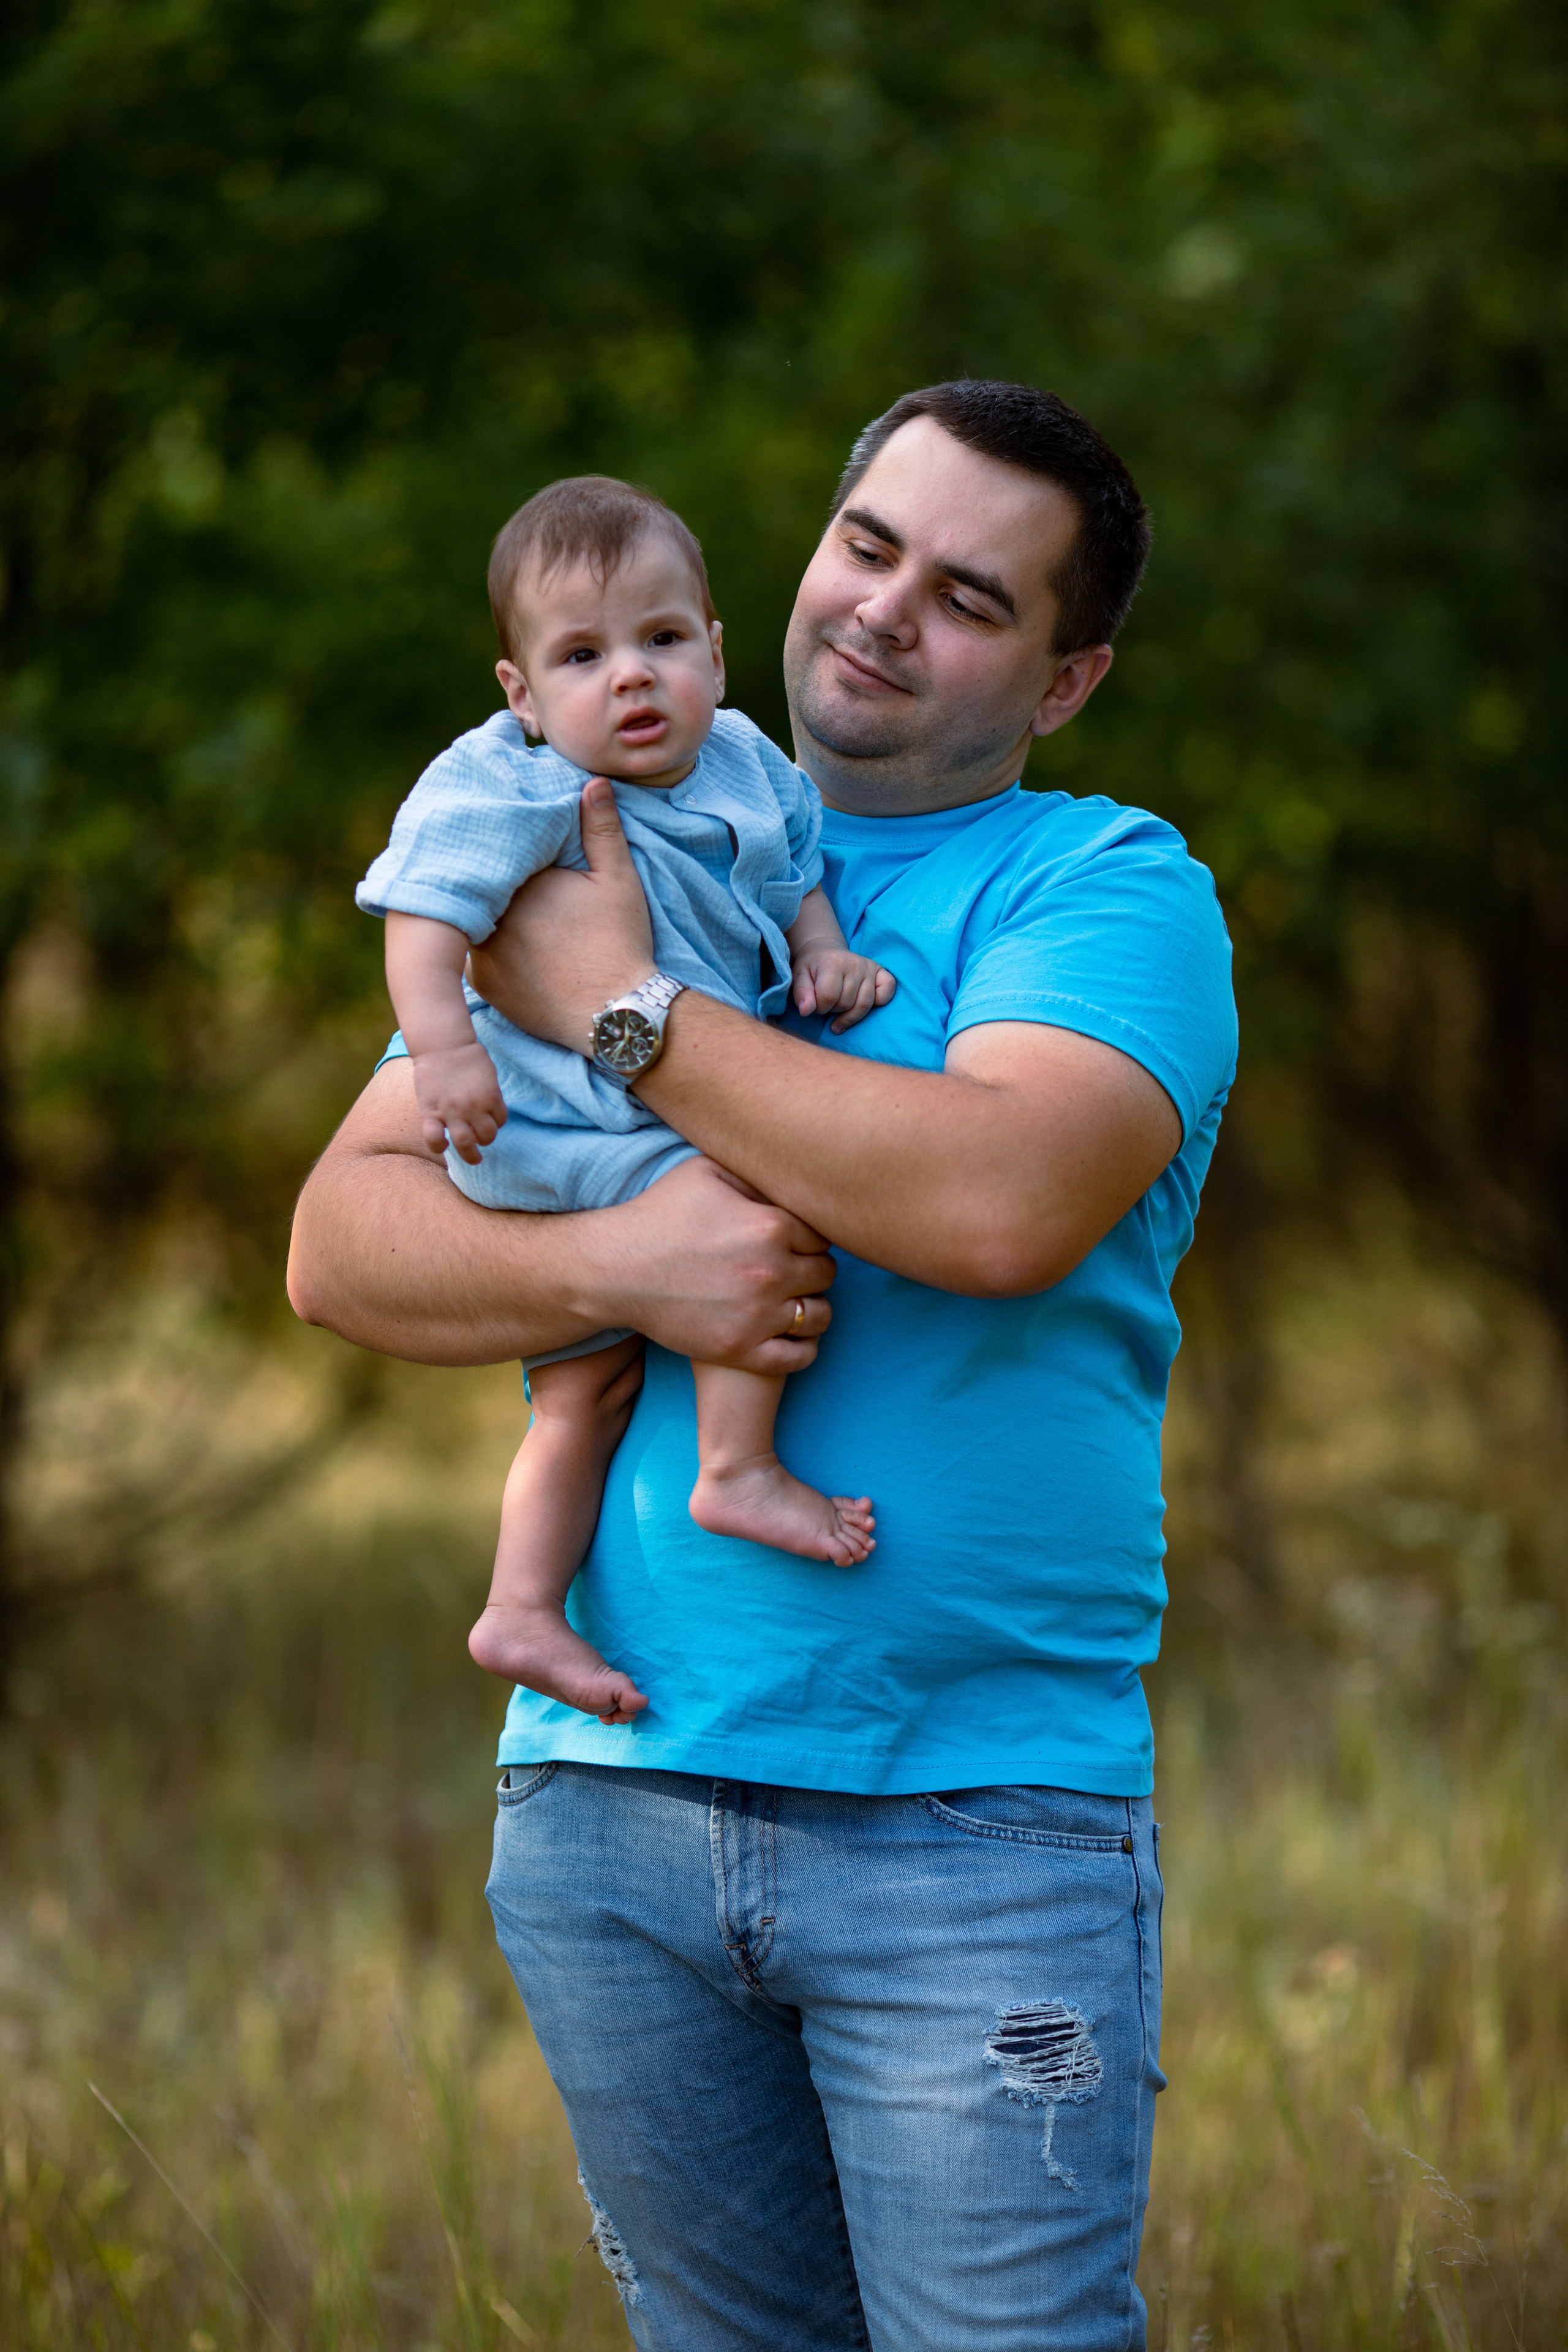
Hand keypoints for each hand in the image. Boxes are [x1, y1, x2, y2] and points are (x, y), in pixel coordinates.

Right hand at [409, 1041, 507, 1163]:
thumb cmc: (467, 1056)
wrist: (443, 1044)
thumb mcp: (489, 1074)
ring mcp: (452, 1111)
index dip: (495, 1123)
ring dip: (469, 1153)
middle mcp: (474, 1108)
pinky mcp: (431, 1111)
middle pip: (487, 1137)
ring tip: (470, 1155)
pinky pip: (434, 1139)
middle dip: (485, 1140)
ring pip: (464, 1143)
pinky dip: (439, 1147)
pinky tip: (443, 1145)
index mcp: (492, 1097)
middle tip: (480, 1141)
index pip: (500, 1121)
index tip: (488, 1121)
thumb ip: (491, 1093)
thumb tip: (490, 1110)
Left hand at [468, 778, 655, 1053]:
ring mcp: (481, 952)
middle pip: (478, 885)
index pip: (497, 852)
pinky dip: (484, 946)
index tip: (510, 841)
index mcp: (520, 881)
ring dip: (481, 910)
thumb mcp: (619, 880)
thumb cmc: (620, 943)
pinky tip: (505, 942)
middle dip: (487, 877)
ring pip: (471, 917)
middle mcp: (490, 915)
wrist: (615, 1014)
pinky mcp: (482, 984)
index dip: (502, 846)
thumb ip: (601, 830)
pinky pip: (471, 954)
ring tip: (501, 904)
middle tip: (501, 869)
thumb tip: (592, 782)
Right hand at [590, 1156, 835, 1372]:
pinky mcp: (741, 1350)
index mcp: (770, 1225)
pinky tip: (788, 1334)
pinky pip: (800, 1357)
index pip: (823, 1235)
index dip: (808, 1237)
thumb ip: (755, 1175)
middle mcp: (771, 1271)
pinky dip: (802, 1347)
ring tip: (792, 1301)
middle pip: (825, 1274)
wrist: (612, 1269)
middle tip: (788, 1270)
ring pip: (820, 1316)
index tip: (791, 1242)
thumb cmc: (657, 1215)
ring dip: (811, 1308)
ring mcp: (757, 1316)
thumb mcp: (706, 1172)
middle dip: (810, 1269)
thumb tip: (791, 1178)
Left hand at [792, 946, 896, 1033]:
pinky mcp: (880, 972)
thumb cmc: (812, 968)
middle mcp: (855, 964)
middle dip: (833, 1010)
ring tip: (839, 1008)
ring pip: (864, 1005)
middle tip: (827, 1002)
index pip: (828, 998)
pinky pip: (887, 993)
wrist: (825, 951)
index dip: (819, 1008)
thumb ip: (801, 995)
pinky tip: (861, 1003)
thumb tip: (806, 1011)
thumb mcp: (799, 978)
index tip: (815, 1004)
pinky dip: (879, 1002)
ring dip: (850, 1013)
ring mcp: (869, 968)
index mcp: (833, 963)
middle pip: (846, 1004)